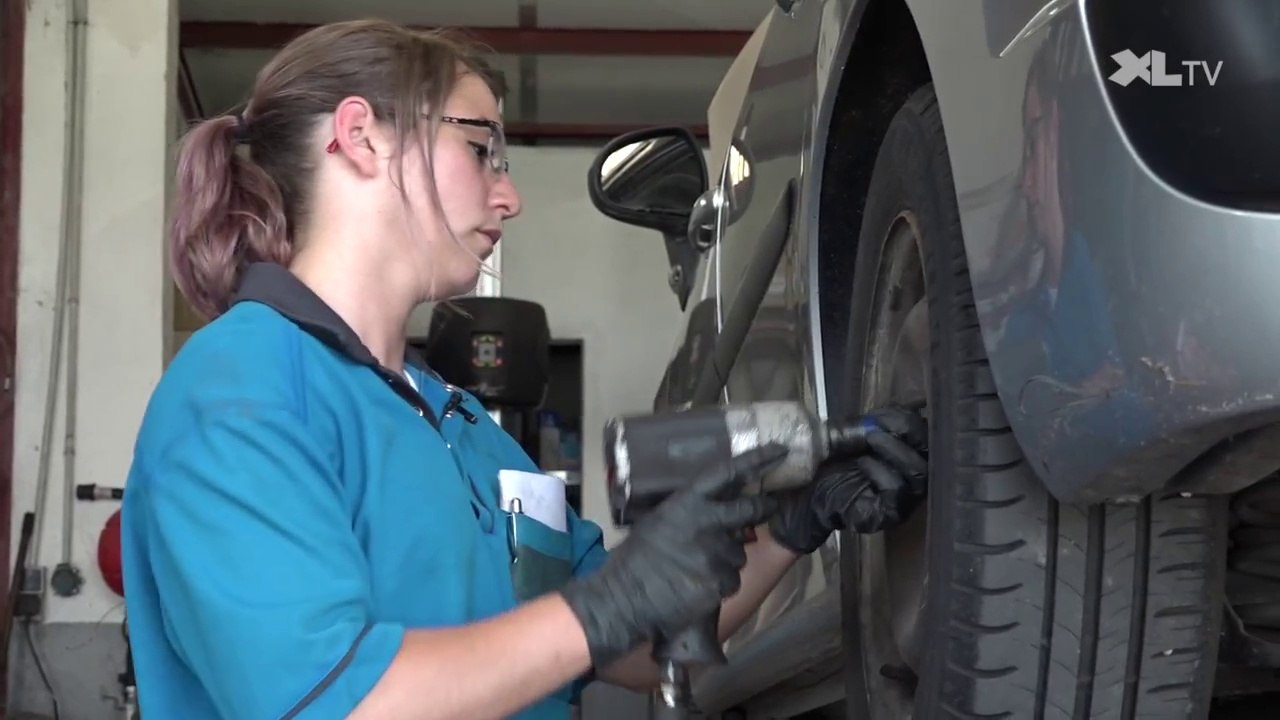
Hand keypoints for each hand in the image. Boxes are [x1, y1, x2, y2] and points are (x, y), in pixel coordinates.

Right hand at [559, 444, 785, 668]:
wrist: (623, 597)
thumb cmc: (634, 558)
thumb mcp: (657, 520)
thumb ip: (688, 512)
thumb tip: (711, 510)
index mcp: (687, 502)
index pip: (728, 473)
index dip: (757, 459)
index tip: (779, 450)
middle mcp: (707, 523)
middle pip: (750, 509)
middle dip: (763, 507)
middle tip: (769, 505)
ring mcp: (716, 554)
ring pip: (738, 552)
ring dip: (726, 557)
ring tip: (698, 567)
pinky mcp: (720, 583)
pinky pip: (731, 579)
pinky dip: (720, 583)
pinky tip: (697, 587)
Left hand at [769, 405, 927, 553]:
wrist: (807, 491)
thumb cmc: (833, 461)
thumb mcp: (856, 434)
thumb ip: (879, 421)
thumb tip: (906, 400)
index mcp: (910, 456)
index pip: (927, 438)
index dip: (912, 422)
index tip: (886, 414)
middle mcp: (913, 478)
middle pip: (929, 454)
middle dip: (908, 434)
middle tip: (878, 426)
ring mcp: (905, 499)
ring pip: (918, 473)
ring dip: (894, 450)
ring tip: (870, 439)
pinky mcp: (890, 513)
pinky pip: (897, 491)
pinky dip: (881, 472)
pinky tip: (863, 462)